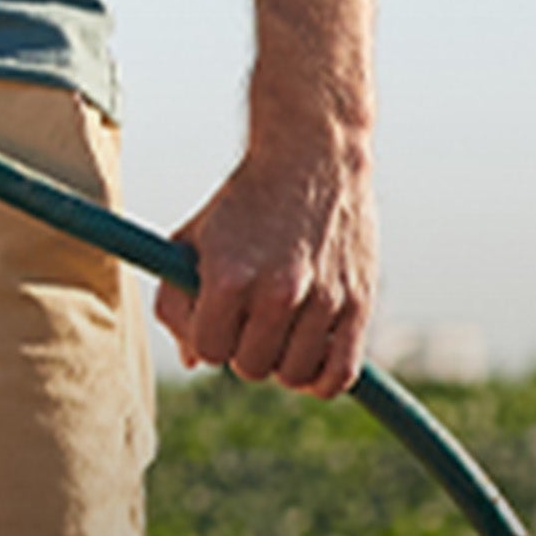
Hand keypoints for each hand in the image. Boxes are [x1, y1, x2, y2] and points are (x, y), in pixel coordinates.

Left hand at [159, 137, 376, 392]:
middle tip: (251, 315)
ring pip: (293, 375)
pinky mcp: (359, 304)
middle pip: (250, 367)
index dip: (208, 336)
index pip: (209, 350)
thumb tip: (195, 361)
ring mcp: (323, 300)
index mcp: (229, 276)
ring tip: (280, 326)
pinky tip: (310, 354)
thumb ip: (176, 301)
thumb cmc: (243, 205)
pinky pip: (339, 374)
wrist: (309, 158)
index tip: (217, 314)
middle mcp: (278, 291)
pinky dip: (322, 377)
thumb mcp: (191, 241)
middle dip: (243, 347)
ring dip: (282, 360)